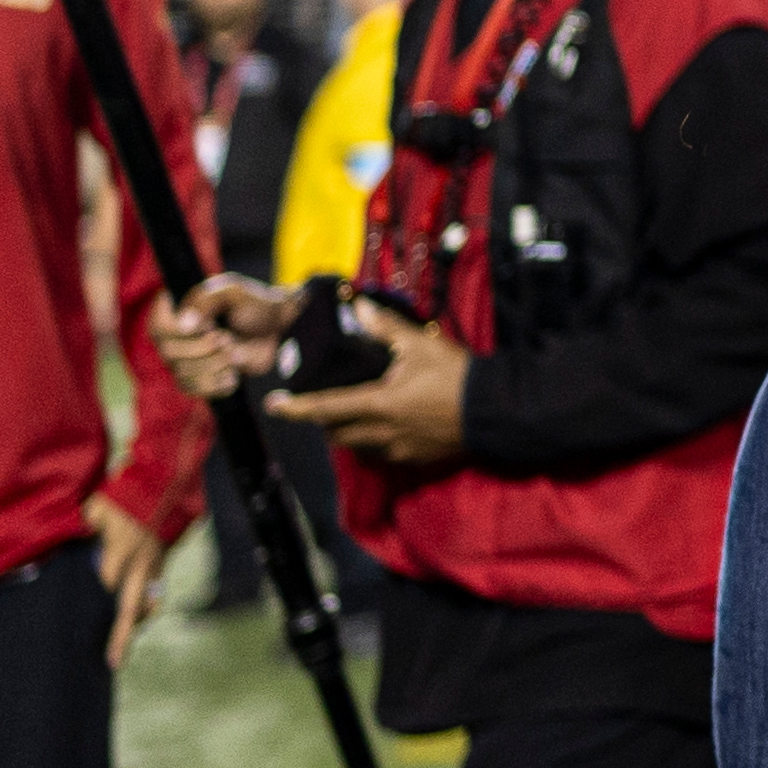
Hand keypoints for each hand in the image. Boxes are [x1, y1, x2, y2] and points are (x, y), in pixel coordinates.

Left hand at [89, 498, 164, 670]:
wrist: (161, 487)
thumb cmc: (123, 497)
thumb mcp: (96, 508)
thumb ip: (80, 527)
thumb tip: (55, 542)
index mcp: (121, 551)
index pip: (106, 585)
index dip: (93, 603)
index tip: (76, 623)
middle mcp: (139, 564)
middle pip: (130, 607)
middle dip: (122, 636)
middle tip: (114, 662)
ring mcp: (153, 566)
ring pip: (147, 604)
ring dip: (135, 624)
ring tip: (121, 646)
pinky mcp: (162, 564)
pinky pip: (155, 593)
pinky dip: (147, 607)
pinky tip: (138, 619)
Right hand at [151, 273, 294, 404]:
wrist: (279, 331)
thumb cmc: (255, 305)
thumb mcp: (233, 292)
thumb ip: (206, 301)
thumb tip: (183, 325)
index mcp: (182, 310)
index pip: (157, 327)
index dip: (175, 331)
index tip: (205, 324)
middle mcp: (179, 337)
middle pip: (170, 354)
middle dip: (202, 349)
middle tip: (227, 338)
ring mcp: (189, 360)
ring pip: (182, 376)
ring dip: (213, 367)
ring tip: (235, 354)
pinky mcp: (203, 379)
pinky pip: (195, 392)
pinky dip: (216, 385)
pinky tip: (234, 375)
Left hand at [268, 301, 470, 469]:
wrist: (493, 411)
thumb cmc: (456, 376)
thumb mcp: (420, 344)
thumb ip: (385, 327)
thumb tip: (357, 307)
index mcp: (378, 405)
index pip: (325, 408)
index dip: (296, 408)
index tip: (274, 406)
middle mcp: (381, 433)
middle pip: (336, 433)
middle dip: (323, 421)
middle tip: (322, 404)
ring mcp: (398, 450)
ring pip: (356, 447)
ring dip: (347, 433)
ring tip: (351, 414)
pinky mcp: (414, 459)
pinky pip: (380, 455)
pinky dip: (371, 443)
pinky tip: (382, 428)